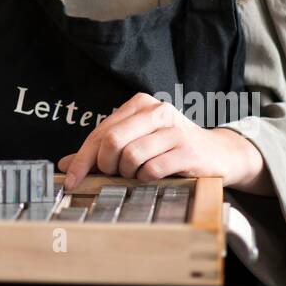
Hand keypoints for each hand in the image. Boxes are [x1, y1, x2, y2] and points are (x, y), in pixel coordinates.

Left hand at [57, 92, 264, 189]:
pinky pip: (152, 169)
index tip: (70, 180)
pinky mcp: (187, 150)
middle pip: (111, 141)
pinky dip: (146, 178)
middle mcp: (156, 111)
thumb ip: (103, 150)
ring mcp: (173, 129)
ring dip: (129, 173)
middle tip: (114, 174)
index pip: (100, 132)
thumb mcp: (137, 142)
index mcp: (139, 104)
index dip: (82, 159)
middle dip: (106, 165)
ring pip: (130, 156)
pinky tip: (154, 176)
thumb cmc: (172, 147)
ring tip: (139, 173)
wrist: (218, 153)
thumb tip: (66, 164)